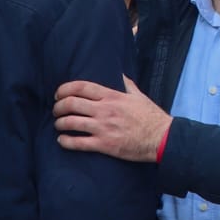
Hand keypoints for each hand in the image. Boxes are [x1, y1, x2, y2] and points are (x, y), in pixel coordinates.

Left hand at [53, 77, 172, 161]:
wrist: (162, 138)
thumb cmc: (152, 118)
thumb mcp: (140, 97)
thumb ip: (127, 85)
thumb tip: (120, 74)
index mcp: (113, 97)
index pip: (81, 87)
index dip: (64, 89)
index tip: (59, 94)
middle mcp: (105, 110)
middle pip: (71, 103)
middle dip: (58, 107)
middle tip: (57, 111)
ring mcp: (103, 128)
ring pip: (70, 122)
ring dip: (60, 123)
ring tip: (59, 125)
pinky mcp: (104, 145)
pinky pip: (77, 143)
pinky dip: (65, 141)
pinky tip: (63, 140)